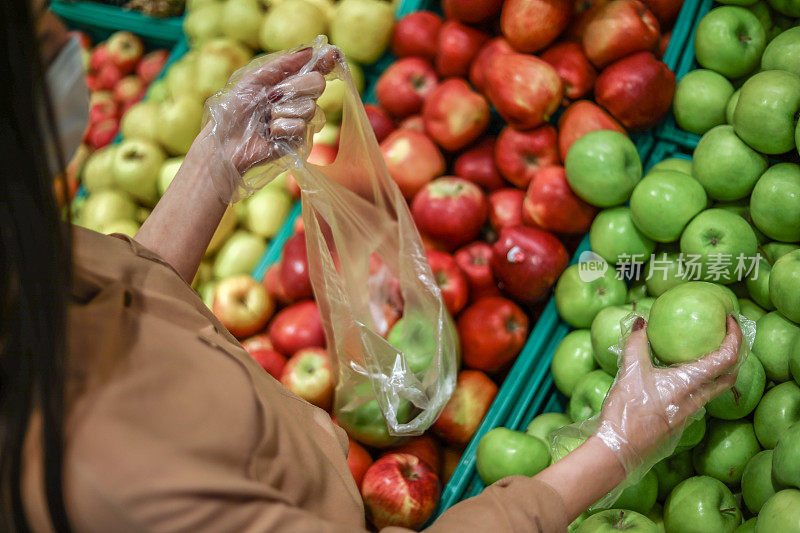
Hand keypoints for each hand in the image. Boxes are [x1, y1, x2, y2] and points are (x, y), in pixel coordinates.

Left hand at [195, 44, 339, 200]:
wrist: (226, 139)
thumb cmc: (235, 108)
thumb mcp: (254, 78)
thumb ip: (282, 64)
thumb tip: (309, 50)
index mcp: (288, 82)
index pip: (315, 69)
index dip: (326, 60)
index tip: (332, 53)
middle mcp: (298, 100)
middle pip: (318, 83)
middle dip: (294, 87)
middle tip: (273, 96)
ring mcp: (300, 120)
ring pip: (310, 107)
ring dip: (282, 111)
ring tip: (266, 119)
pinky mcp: (299, 140)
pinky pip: (300, 127)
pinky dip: (280, 128)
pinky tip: (269, 133)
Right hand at [596, 315, 741, 473]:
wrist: (619, 449)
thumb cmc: (626, 410)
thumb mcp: (629, 372)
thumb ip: (636, 343)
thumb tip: (641, 321)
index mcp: (688, 384)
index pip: (727, 359)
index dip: (735, 337)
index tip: (730, 321)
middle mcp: (696, 400)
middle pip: (729, 377)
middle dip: (733, 355)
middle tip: (724, 337)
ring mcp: (689, 414)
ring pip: (713, 390)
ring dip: (715, 372)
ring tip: (700, 355)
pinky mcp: (679, 423)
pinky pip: (697, 400)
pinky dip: (697, 384)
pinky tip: (676, 379)